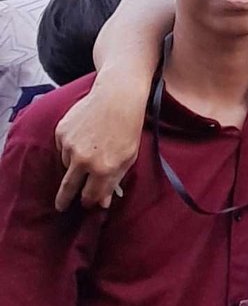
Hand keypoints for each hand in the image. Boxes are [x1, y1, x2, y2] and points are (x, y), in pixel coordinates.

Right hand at [54, 77, 145, 210]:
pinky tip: (85, 138)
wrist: (116, 98)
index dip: (89, 201)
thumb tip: (102, 203)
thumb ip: (114, 181)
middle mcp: (83, 160)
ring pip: (68, 166)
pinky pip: (63, 149)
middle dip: (64, 200)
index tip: (86, 204)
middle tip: (61, 206)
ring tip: (91, 151)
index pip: (90, 196)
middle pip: (69, 188)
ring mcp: (69, 146)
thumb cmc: (128, 129)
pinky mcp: (60, 133)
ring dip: (76, 165)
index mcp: (104, 169)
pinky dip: (71, 148)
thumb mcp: (128, 158)